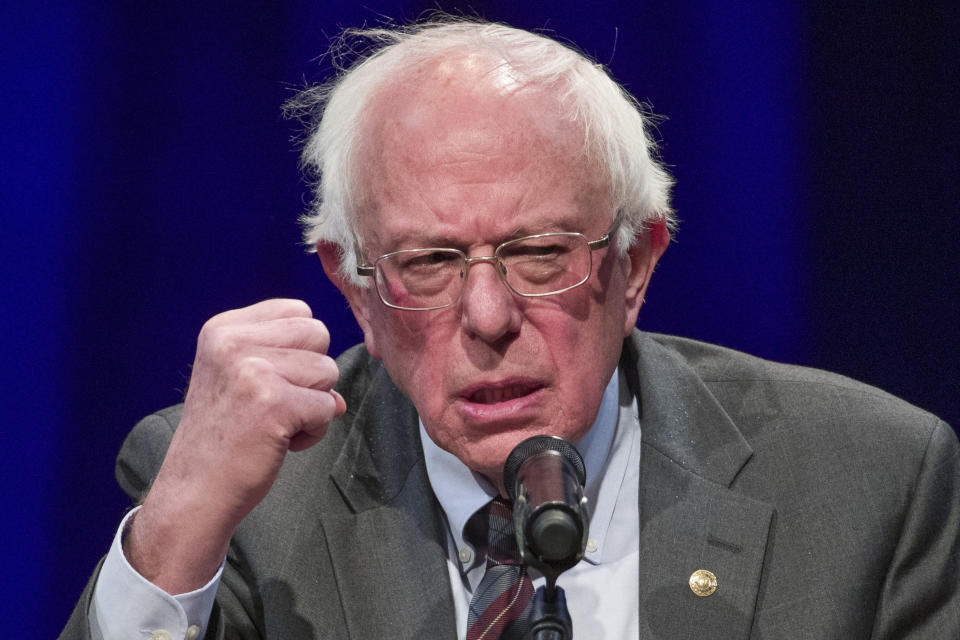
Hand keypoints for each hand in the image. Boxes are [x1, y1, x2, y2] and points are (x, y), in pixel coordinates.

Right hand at [126, 299, 345, 591]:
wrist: (195, 493)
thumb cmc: (223, 438)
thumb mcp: (241, 382)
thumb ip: (289, 366)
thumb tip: (339, 395)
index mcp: (223, 329)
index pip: (299, 312)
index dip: (299, 350)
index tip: (268, 381)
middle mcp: (233, 342)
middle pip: (319, 334)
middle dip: (311, 374)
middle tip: (273, 405)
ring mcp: (252, 370)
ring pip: (329, 370)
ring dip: (313, 405)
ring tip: (274, 425)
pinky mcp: (274, 403)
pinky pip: (329, 406)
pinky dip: (313, 431)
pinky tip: (279, 442)